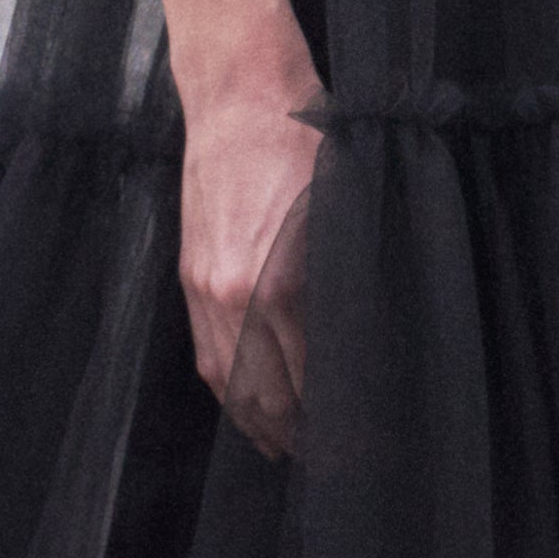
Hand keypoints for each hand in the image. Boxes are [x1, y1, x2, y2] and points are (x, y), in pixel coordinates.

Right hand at [177, 63, 322, 458]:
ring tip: (287, 448)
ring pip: (230, 381)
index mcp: (280, 282)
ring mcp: (205, 286)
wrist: (239, 94)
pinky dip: (228, 389)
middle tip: (332, 462)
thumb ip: (351, 283)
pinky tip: (247, 406)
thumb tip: (368, 346)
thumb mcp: (348, 213)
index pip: (312, 379)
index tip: (360, 445)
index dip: (336, 419)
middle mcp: (235, 294)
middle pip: (266, 394)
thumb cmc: (307, 142)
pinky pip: (207, 352)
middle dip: (298, 436)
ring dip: (259, 422)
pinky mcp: (190, 273)